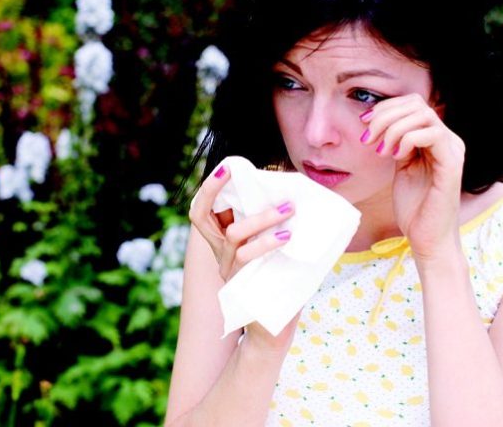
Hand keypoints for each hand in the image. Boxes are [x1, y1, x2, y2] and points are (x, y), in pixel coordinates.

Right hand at [188, 164, 300, 349]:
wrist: (271, 336)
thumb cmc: (277, 290)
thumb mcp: (277, 255)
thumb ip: (278, 231)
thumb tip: (301, 199)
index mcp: (225, 246)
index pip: (204, 211)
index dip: (210, 187)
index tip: (227, 166)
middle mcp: (221, 256)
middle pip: (201, 216)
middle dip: (215, 189)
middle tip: (237, 171)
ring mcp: (228, 272)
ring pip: (235, 235)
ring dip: (262, 218)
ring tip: (289, 209)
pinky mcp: (240, 288)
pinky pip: (248, 259)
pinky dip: (266, 244)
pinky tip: (287, 238)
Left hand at [360, 94, 465, 262]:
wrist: (427, 238)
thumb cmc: (414, 207)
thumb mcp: (400, 166)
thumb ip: (396, 143)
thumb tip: (379, 122)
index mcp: (435, 138)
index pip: (412, 104)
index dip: (385, 108)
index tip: (364, 125)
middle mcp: (448, 140)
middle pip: (416, 104)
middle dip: (384, 116)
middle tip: (368, 139)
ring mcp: (452, 150)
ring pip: (423, 115)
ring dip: (393, 128)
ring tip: (381, 150)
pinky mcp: (452, 164)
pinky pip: (432, 134)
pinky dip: (407, 139)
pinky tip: (396, 157)